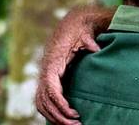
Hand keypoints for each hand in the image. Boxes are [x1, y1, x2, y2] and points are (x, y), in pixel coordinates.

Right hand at [35, 6, 112, 124]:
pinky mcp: (49, 78)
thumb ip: (89, 42)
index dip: (60, 103)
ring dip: (54, 116)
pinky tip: (62, 118)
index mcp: (53, 63)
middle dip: (59, 115)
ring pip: (42, 103)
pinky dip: (50, 111)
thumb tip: (96, 47)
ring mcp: (46, 75)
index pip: (50, 89)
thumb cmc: (80, 31)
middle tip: (76, 124)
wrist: (73, 24)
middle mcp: (46, 71)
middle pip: (45, 100)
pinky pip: (43, 100)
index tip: (73, 113)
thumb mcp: (85, 35)